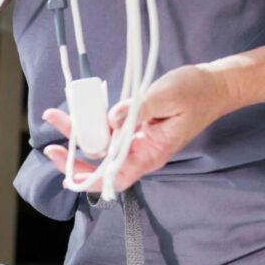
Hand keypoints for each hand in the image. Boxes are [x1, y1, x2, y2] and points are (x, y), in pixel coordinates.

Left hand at [40, 63, 239, 191]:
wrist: (215, 85)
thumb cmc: (196, 93)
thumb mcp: (167, 96)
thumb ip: (138, 109)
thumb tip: (111, 118)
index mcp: (150, 153)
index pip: (116, 178)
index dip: (90, 179)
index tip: (68, 171)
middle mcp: (140, 151)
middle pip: (101, 162)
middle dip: (73, 153)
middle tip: (50, 141)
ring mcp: (135, 140)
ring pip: (100, 144)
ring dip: (77, 132)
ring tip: (55, 115)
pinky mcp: (132, 127)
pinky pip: (106, 130)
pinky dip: (90, 122)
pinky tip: (75, 110)